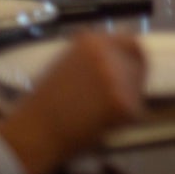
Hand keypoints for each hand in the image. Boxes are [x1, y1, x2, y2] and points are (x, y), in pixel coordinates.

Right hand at [0, 31, 145, 173]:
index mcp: (93, 41)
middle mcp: (110, 54)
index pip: (131, 42)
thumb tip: (118, 56)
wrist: (34, 132)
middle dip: (132, 78)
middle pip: (139, 63)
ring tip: (102, 110)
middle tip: (116, 95)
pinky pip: (135, 110)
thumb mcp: (67, 62)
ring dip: (127, 98)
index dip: (133, 56)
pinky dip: (124, 118)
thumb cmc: (45, 101)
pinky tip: (102, 122)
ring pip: (138, 87)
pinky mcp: (125, 103)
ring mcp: (120, 78)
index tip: (132, 66)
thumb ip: (95, 55)